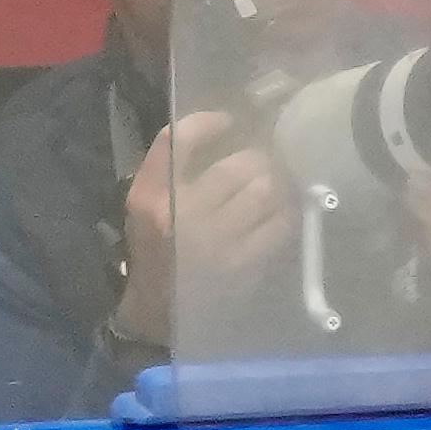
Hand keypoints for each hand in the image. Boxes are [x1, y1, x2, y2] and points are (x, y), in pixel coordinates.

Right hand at [111, 111, 293, 341]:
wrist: (158, 308)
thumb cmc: (155, 248)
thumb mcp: (146, 204)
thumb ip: (173, 167)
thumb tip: (223, 127)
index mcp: (150, 196)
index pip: (179, 140)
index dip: (208, 122)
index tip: (227, 121)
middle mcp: (182, 215)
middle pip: (239, 166)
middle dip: (257, 160)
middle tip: (261, 163)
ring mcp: (216, 242)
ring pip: (266, 191)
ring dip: (275, 184)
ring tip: (273, 185)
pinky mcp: (243, 264)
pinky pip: (279, 224)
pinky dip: (284, 214)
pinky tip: (278, 213)